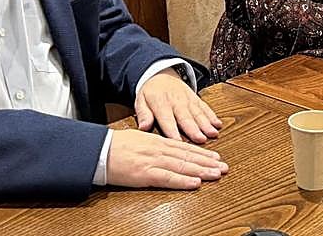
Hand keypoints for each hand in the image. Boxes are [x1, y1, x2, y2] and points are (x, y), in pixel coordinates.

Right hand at [105, 128, 226, 189]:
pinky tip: (195, 183)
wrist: (99, 150)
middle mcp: (159, 149)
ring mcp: (153, 161)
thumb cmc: (115, 145)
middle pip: (188, 156)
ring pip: (183, 166)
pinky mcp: (145, 173)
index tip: (215, 157)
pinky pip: (168, 178)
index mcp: (158, 141)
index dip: (202, 153)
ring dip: (202, 170)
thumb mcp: (139, 139)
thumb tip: (168, 148)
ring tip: (216, 174)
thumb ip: (155, 144)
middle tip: (224, 167)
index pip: (185, 148)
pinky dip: (183, 181)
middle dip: (208, 162)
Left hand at [135, 68, 222, 143]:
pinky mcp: (195, 98)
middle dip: (194, 129)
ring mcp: (187, 99)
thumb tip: (143, 127)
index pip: (167, 119)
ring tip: (213, 133)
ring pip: (198, 112)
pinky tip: (218, 124)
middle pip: (186, 117)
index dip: (172, 131)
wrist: (161, 74)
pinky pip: (204, 106)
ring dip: (206, 123)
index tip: (178, 142)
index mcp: (160, 103)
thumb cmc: (150, 93)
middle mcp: (176, 101)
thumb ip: (143, 114)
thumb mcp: (140, 101)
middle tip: (201, 139)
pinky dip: (212, 115)